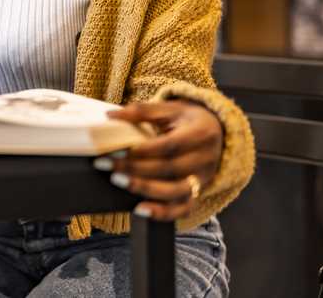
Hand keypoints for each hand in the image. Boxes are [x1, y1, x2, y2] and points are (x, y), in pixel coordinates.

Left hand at [95, 100, 223, 220]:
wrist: (216, 132)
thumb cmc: (188, 119)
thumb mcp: (170, 109)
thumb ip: (142, 111)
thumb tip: (110, 115)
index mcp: (200, 134)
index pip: (170, 145)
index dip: (143, 150)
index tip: (115, 150)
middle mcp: (205, 160)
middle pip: (169, 169)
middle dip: (135, 169)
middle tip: (106, 165)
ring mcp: (203, 179)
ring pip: (176, 191)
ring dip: (144, 189)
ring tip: (118, 181)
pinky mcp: (197, 194)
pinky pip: (182, 209)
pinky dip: (162, 213)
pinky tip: (139, 210)